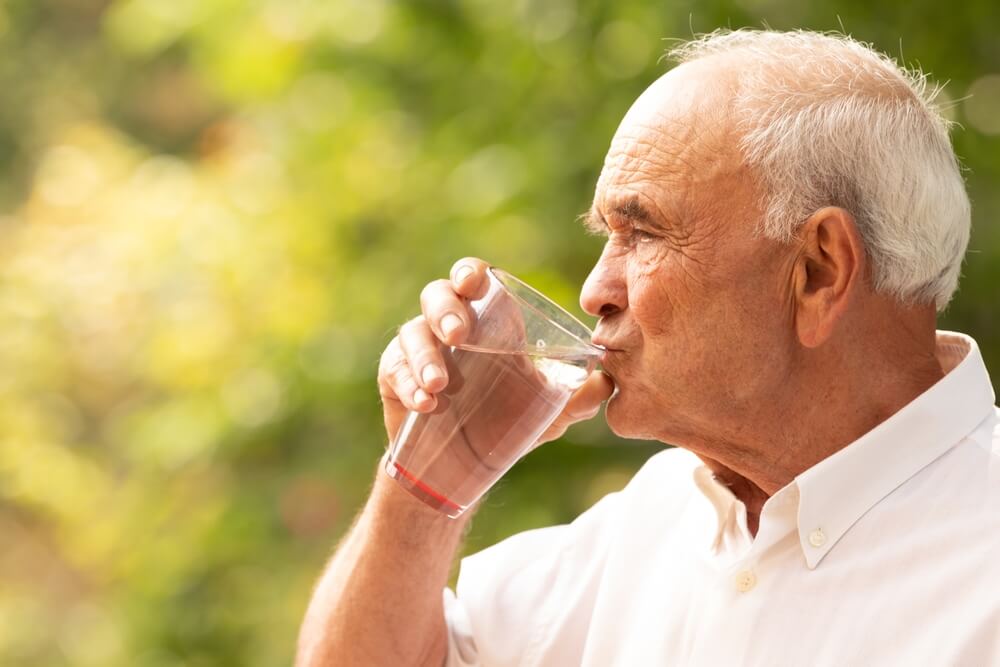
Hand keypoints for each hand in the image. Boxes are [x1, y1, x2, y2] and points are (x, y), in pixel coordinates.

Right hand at [377, 258, 614, 446]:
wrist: (462, 466)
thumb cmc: (503, 422)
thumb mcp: (544, 412)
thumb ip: (574, 398)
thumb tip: (604, 383)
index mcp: (485, 319)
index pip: (474, 279)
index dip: (471, 273)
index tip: (475, 284)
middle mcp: (448, 325)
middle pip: (437, 295)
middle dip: (446, 309)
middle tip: (459, 334)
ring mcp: (418, 350)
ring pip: (412, 333)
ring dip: (424, 355)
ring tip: (439, 385)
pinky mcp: (394, 376)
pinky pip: (394, 370)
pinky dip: (409, 385)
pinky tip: (426, 405)